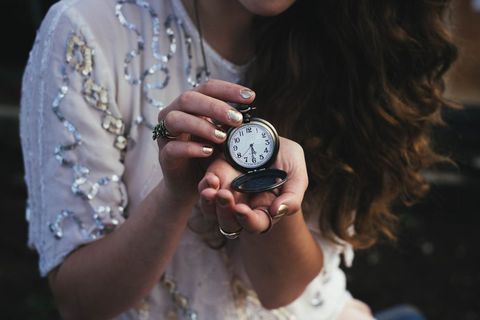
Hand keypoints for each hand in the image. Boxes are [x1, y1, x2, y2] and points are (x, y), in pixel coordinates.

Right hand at [156, 79, 254, 199]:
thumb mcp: (223, 136)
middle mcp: (175, 113)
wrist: (192, 184)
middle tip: (238, 119)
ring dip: (201, 126)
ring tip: (222, 137)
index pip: (207, 87)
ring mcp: (167, 134)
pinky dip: (191, 148)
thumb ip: (231, 124)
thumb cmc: (209, 155)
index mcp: (191, 104)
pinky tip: (209, 151)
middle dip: (215, 107)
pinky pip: (173, 147)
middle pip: (189, 98)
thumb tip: (252, 113)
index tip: (251, 97)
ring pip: (176, 119)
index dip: (228, 89)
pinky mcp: (164, 155)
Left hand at [198, 137, 308, 234]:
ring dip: (210, 204)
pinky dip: (204, 188)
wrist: (267, 138)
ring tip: (211, 192)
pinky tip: (211, 180)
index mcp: (265, 210)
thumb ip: (293, 196)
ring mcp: (227, 194)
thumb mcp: (296, 174)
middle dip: (225, 213)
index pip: (256, 224)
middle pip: (230, 224)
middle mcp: (244, 207)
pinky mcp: (215, 180)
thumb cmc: (286, 160)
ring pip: (212, 211)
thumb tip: (278, 211)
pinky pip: (205, 190)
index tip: (242, 210)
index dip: (248, 221)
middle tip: (224, 196)